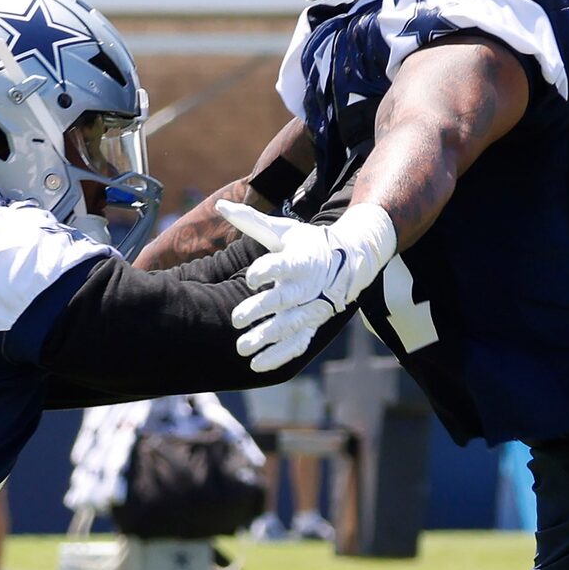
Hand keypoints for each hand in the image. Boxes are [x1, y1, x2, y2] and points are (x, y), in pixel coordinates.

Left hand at [216, 199, 397, 372]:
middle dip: (261, 310)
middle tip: (236, 319)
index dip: (266, 271)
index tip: (251, 276)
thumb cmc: (306, 244)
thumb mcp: (282, 231)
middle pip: (283, 299)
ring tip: (241, 348)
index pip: (282, 265)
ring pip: (288, 326)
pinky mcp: (311, 325)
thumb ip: (251, 221)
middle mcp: (306, 286)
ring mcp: (311, 308)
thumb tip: (222, 204)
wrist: (347, 262)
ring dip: (266, 338)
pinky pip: (297, 344)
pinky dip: (279, 356)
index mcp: (299, 260)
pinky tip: (257, 365)